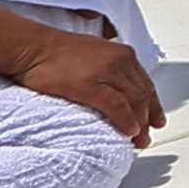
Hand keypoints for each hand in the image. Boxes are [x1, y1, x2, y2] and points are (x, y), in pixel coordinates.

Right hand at [8, 28, 162, 143]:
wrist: (32, 47)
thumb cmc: (56, 52)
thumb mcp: (94, 53)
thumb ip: (109, 67)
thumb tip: (116, 89)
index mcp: (122, 53)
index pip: (145, 83)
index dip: (153, 105)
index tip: (156, 119)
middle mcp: (120, 60)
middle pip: (143, 94)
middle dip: (148, 118)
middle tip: (146, 137)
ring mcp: (106, 72)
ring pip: (134, 101)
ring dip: (140, 124)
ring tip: (139, 140)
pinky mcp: (90, 85)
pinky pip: (116, 106)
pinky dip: (126, 121)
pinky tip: (128, 132)